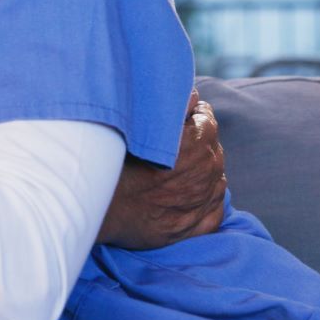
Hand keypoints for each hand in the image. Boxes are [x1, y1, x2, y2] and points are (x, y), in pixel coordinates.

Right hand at [97, 89, 226, 249]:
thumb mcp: (142, 126)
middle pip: (213, 149)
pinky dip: (207, 200)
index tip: (184, 118)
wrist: (103, 208)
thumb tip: (192, 95)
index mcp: (197, 142)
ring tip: (180, 172)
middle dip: (200, 144)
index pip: (207, 120)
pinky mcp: (197, 225)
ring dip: (204, 171)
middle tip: (177, 146)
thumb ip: (173, 108)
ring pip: (216, 178)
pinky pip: (215, 208)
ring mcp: (204, 200)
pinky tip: (191, 196)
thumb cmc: (117, 163)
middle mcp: (207, 170)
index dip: (195, 116)